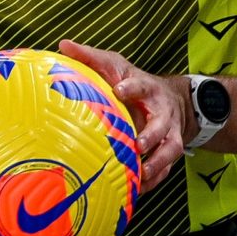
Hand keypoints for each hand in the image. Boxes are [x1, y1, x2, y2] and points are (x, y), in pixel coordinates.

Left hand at [58, 40, 193, 192]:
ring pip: (170, 150)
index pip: (141, 86)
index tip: (119, 90)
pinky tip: (139, 190)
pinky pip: (165, 169)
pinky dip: (154, 181)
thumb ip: (91, 58)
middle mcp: (162, 113)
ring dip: (158, 163)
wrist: (173, 100)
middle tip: (139, 144)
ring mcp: (168, 135)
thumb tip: (63, 45)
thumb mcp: (116, 66)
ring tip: (142, 174)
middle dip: (152, 135)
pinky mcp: (168, 152)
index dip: (132, 88)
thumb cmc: (135, 83)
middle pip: (162, 125)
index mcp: (148, 89)